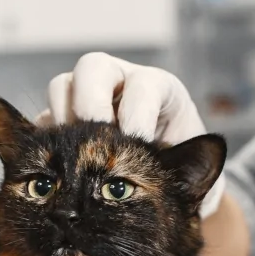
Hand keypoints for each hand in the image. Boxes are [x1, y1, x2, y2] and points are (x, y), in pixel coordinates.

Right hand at [42, 52, 223, 218]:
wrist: (155, 187)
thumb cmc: (178, 177)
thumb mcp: (196, 178)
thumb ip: (201, 176)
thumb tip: (210, 171)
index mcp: (157, 90)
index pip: (144, 86)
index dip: (139, 111)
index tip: (140, 141)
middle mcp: (118, 85)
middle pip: (94, 69)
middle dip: (93, 102)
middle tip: (97, 136)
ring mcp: (85, 100)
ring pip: (63, 87)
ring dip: (64, 117)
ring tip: (73, 151)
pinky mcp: (62, 122)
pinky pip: (44, 120)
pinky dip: (48, 139)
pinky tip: (57, 165)